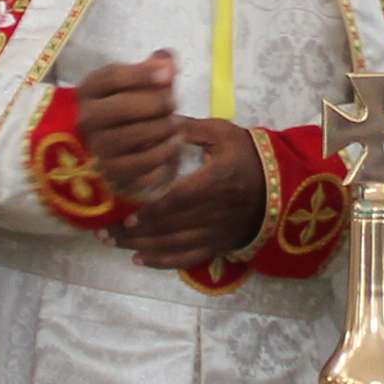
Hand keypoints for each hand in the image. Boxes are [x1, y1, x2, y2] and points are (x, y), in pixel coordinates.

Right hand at [75, 52, 194, 199]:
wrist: (116, 148)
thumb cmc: (129, 106)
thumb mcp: (137, 82)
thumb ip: (156, 67)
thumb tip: (169, 62)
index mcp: (89, 90)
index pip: (113, 77)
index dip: (143, 73)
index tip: (169, 73)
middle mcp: (87, 120)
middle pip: (121, 108)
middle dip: (155, 103)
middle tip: (174, 102)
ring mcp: (98, 149)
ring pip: (133, 137)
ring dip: (163, 129)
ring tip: (177, 124)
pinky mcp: (113, 173)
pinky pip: (142, 164)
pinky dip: (163, 154)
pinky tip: (173, 144)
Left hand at [118, 119, 270, 266]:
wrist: (280, 185)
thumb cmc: (248, 155)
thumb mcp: (223, 133)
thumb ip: (189, 129)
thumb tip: (155, 122)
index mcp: (216, 181)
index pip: (179, 200)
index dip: (152, 211)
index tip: (127, 215)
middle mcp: (216, 212)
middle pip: (169, 227)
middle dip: (133, 232)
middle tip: (103, 231)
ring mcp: (217, 232)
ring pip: (174, 245)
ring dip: (140, 247)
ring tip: (112, 242)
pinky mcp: (219, 245)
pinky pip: (188, 258)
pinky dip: (162, 262)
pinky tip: (139, 260)